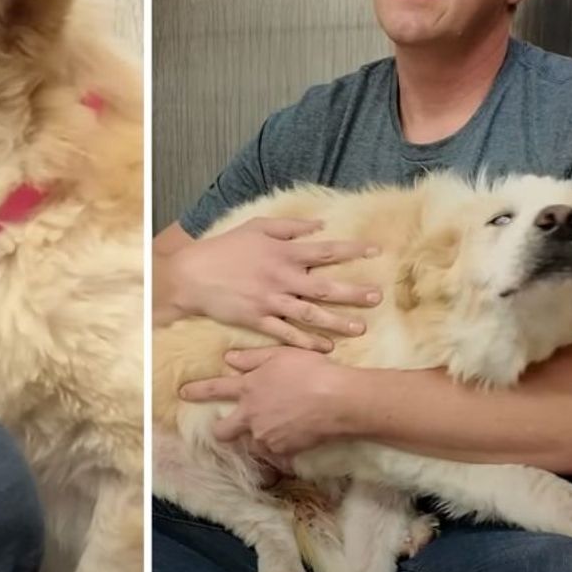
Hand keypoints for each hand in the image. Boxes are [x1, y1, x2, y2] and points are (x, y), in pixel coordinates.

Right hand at [169, 217, 380, 350]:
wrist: (193, 275)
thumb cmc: (225, 248)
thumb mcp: (257, 227)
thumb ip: (289, 227)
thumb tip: (320, 224)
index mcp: (284, 253)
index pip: (326, 251)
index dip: (353, 250)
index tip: (376, 251)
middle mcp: (282, 278)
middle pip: (325, 287)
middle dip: (354, 292)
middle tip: (378, 297)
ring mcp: (271, 301)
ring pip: (311, 314)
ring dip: (337, 321)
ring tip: (359, 328)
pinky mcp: (258, 320)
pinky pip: (287, 333)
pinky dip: (306, 341)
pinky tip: (324, 348)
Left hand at [179, 346, 355, 455]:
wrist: (339, 400)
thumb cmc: (312, 371)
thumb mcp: (281, 355)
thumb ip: (253, 358)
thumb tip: (230, 359)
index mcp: (249, 389)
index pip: (215, 390)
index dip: (197, 392)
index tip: (183, 394)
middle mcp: (251, 416)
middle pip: (224, 431)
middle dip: (221, 430)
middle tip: (227, 427)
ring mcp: (266, 436)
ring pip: (253, 441)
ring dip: (258, 435)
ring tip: (279, 424)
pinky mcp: (284, 451)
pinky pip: (276, 451)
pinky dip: (281, 445)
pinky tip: (295, 434)